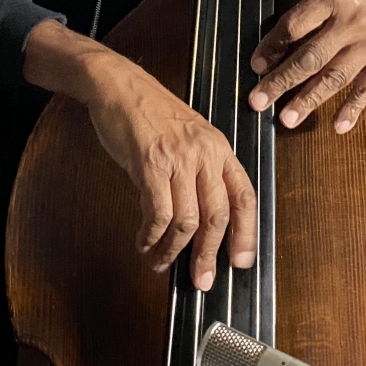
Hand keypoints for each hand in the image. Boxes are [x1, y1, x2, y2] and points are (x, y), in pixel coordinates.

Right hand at [24, 21, 256, 290]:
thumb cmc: (150, 112)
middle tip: (200, 280)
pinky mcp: (150, 164)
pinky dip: (150, 236)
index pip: (244, 196)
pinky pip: (156, 213)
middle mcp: (204, 153)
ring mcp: (177, 159)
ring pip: (187, 220)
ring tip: (160, 261)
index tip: (241, 261)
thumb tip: (201, 219)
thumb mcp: (188, 136)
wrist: (118, 85)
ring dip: (173, 250)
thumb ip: (199, 171)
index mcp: (219, 147)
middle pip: (217, 216)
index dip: (246, 233)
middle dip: (208, 255)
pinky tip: (143, 242)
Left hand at [248, 0, 365, 132]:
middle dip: (282, 81)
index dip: (272, 45)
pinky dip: (356, 107)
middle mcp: (351, 22)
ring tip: (288, 119)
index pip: (295, 25)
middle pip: (310, 57)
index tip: (255, 64)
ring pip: (336, 76)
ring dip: (310, 99)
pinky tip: (339, 126)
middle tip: (257, 102)